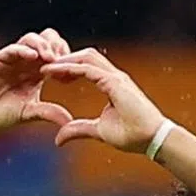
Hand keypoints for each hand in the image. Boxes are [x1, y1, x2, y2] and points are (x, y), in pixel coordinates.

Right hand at [0, 29, 73, 135]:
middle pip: (47, 40)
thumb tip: (70, 120)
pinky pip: (12, 49)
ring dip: (43, 45)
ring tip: (50, 58)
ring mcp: (11, 59)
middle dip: (57, 47)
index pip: (57, 54)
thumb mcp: (30, 113)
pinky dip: (23, 49)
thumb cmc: (3, 116)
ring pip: (31, 39)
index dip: (66, 59)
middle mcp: (26, 62)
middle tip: (62, 62)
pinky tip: (33, 57)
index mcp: (37, 72)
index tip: (71, 74)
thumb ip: (49, 113)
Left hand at [40, 49, 165, 152]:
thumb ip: (78, 129)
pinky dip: (70, 67)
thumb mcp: (97, 131)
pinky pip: (88, 69)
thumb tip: (58, 138)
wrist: (151, 139)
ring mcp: (115, 77)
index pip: (86, 67)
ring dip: (64, 60)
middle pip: (85, 56)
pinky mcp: (115, 82)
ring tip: (45, 66)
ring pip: (85, 57)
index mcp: (111, 84)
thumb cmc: (132, 135)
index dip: (68, 68)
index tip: (50, 75)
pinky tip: (54, 71)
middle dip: (64, 59)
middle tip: (44, 66)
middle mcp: (114, 76)